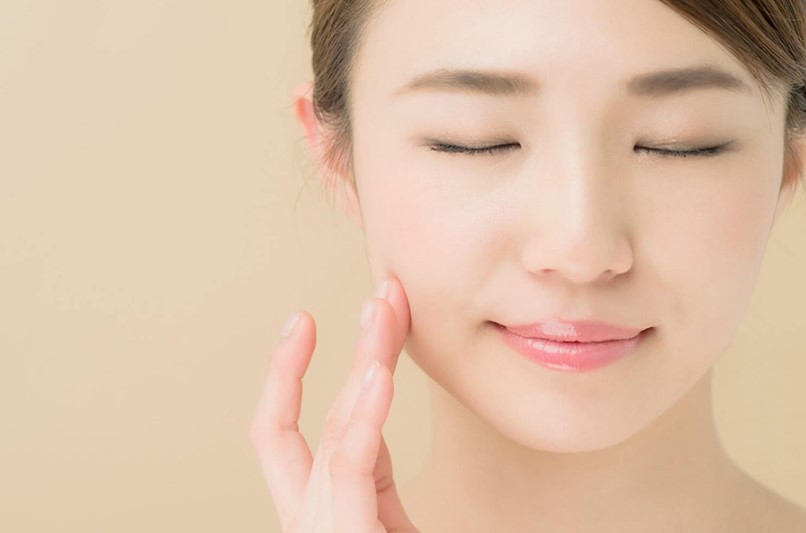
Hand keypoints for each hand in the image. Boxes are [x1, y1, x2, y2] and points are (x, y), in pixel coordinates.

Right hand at [250, 276, 419, 531]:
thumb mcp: (392, 520)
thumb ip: (374, 475)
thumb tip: (379, 401)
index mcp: (322, 504)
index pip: (290, 431)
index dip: (291, 372)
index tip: (312, 322)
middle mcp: (312, 512)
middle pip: (311, 418)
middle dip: (338, 344)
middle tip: (375, 295)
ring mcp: (319, 527)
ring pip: (332, 429)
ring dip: (364, 360)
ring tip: (384, 310)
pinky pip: (348, 466)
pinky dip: (365, 414)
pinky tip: (380, 372)